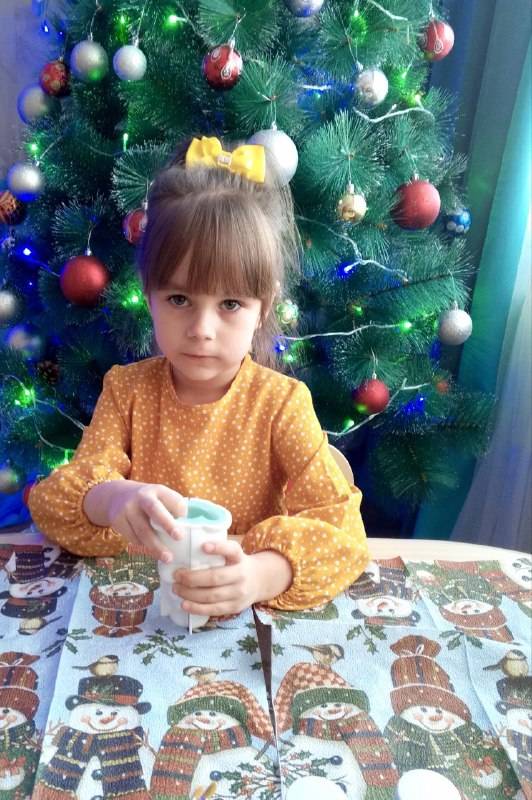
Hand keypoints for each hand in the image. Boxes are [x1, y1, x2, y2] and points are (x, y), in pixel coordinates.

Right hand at [83, 480, 186, 562]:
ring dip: (156, 546)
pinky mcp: (118, 521)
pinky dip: (144, 548)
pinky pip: (133, 538)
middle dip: (168, 524)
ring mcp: (128, 509)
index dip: (180, 509)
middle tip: (179, 537)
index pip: (172, 498)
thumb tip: (192, 528)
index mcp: (157, 490)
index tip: (186, 520)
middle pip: (155, 510)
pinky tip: (153, 554)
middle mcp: (142, 497)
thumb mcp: (159, 496)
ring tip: (168, 558)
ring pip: (143, 530)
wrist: (116, 496)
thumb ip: (172, 508)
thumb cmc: (148, 501)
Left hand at [173, 541, 291, 615]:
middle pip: (215, 578)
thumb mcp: (233, 553)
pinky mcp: (235, 607)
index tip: (203, 546)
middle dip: (192, 578)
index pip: (231, 550)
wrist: (259, 580)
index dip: (218, 548)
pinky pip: (214, 610)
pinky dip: (197, 608)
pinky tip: (184, 604)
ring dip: (190, 594)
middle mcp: (241, 574)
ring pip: (212, 596)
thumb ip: (217, 550)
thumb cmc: (237, 564)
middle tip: (176, 575)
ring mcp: (239, 593)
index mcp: (239, 557)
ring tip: (176, 589)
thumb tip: (186, 548)